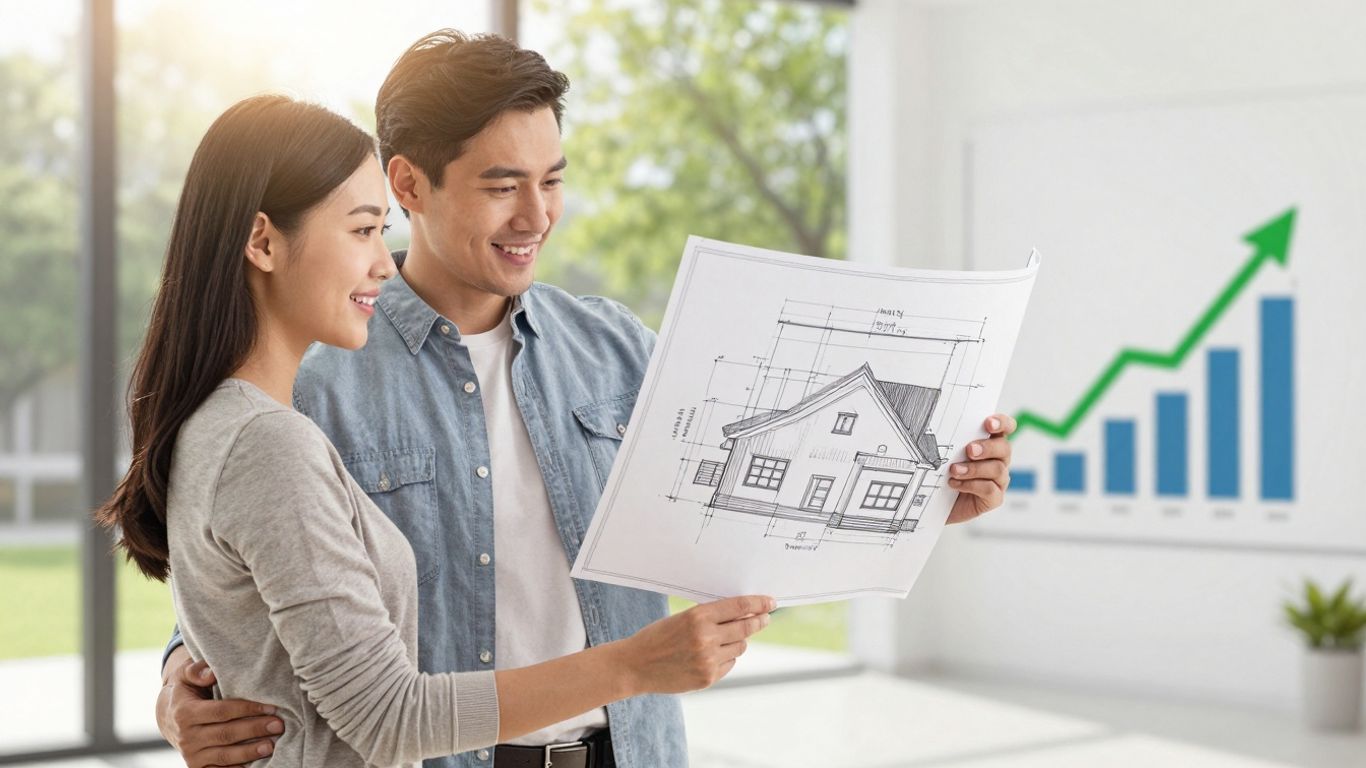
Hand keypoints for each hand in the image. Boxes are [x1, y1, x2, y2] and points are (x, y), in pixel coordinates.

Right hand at [158, 655, 282, 766]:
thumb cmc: (186, 691)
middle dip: (254, 730)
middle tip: (278, 725)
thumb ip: (197, 671)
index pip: (222, 711)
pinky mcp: (196, 767)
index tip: (271, 708)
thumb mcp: (186, 675)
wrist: (168, 716)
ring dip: (249, 752)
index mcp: (185, 713)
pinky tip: (256, 764)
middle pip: (226, 734)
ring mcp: (191, 755)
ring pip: (224, 755)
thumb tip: (211, 673)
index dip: (248, 709)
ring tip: (271, 745)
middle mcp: (186, 736)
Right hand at [622, 595, 774, 694]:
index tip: (770, 602)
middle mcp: (705, 638)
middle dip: (759, 621)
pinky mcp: (708, 677)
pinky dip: (726, 657)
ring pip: (740, 647)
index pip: (739, 607)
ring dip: (738, 641)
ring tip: (724, 639)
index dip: (758, 603)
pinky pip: (729, 663)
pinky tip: (711, 655)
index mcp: (698, 617)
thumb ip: (711, 617)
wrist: (635, 665)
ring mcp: (708, 660)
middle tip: (765, 618)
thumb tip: (744, 615)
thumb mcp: (683, 618)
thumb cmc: (658, 637)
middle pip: (746, 628)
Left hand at [946, 413, 1015, 523]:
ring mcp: (999, 479)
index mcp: (990, 443)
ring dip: (974, 468)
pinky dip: (970, 485)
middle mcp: (998, 460)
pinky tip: (954, 484)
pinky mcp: (995, 498)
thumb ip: (952, 440)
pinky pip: (989, 489)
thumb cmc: (944, 473)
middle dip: (987, 447)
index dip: (1002, 423)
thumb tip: (942, 425)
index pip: (1005, 428)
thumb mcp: (946, 453)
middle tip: (969, 450)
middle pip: (1004, 447)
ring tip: (954, 470)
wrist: (938, 503)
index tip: (988, 423)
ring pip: (997, 469)